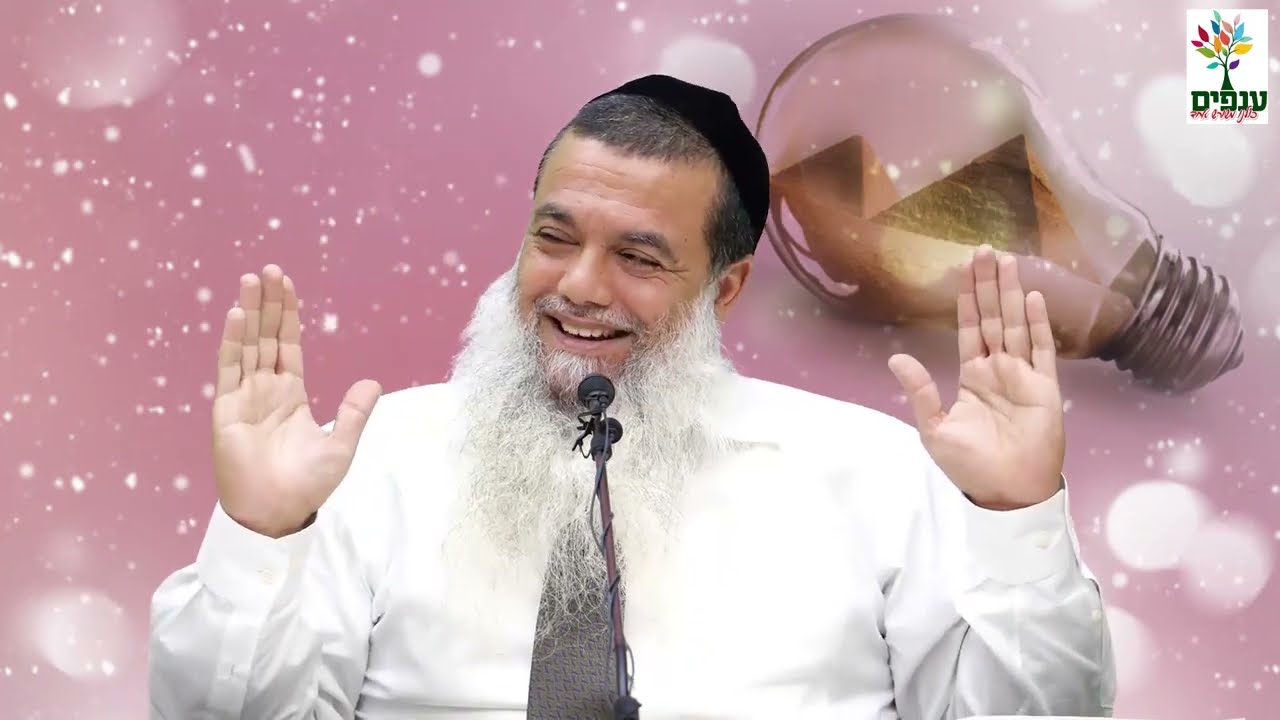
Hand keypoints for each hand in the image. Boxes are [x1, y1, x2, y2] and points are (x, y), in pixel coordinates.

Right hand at [212, 265, 381, 537]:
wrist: (279, 512)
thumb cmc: (307, 485)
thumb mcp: (341, 445)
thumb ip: (354, 412)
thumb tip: (373, 381)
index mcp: (291, 395)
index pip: (288, 345)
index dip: (287, 315)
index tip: (286, 284)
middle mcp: (266, 390)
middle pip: (266, 337)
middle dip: (267, 303)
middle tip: (268, 269)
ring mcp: (245, 397)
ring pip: (247, 346)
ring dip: (249, 313)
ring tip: (251, 280)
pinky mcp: (227, 410)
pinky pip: (230, 370)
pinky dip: (233, 342)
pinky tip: (238, 316)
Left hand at [887, 246, 1064, 510]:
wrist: (1006, 492)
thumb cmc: (970, 466)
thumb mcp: (934, 428)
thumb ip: (919, 390)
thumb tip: (896, 357)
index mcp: (972, 376)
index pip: (969, 327)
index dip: (966, 298)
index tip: (963, 268)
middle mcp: (998, 369)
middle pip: (992, 316)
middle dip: (988, 283)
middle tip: (985, 249)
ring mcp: (1023, 375)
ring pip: (1015, 324)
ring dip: (1011, 293)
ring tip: (1006, 260)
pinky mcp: (1044, 387)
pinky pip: (1042, 349)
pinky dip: (1037, 323)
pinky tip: (1032, 297)